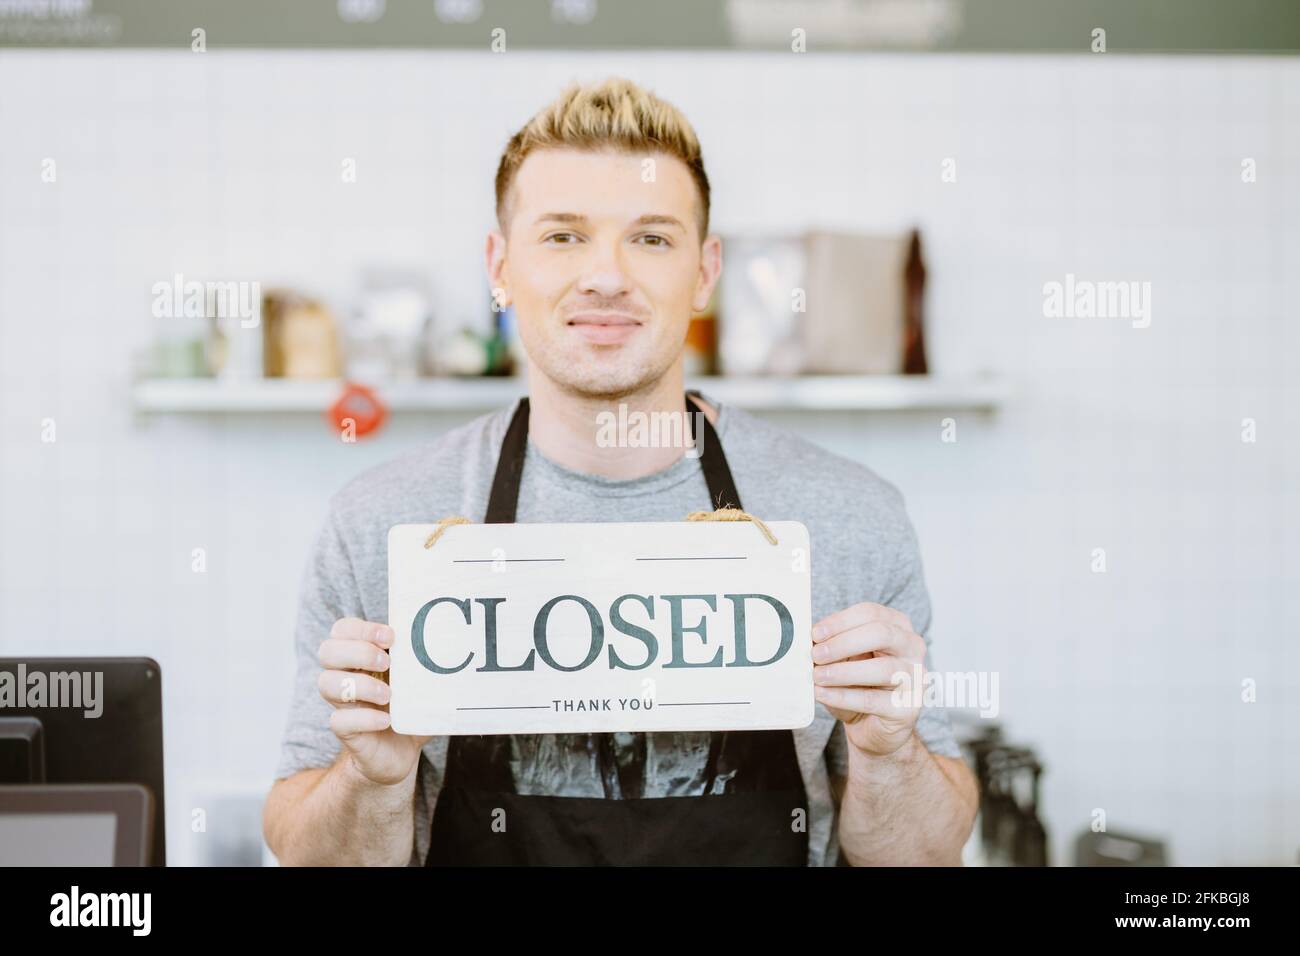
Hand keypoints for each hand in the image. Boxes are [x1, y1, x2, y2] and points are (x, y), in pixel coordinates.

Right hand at [317, 617, 430, 784]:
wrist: (399, 754)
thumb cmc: (409, 710)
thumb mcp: (420, 684)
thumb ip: (430, 665)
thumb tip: (462, 645)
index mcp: (360, 658)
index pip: (343, 629)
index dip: (360, 628)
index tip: (391, 636)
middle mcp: (345, 676)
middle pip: (327, 651)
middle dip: (357, 651)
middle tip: (387, 661)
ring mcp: (343, 704)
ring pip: (325, 683)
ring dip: (360, 684)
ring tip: (388, 694)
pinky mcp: (346, 731)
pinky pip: (338, 720)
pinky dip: (364, 718)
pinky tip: (386, 720)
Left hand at [811, 602, 924, 757]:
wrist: (871, 727)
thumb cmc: (858, 685)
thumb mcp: (844, 659)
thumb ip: (832, 645)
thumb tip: (809, 639)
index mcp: (898, 627)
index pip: (871, 613)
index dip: (840, 621)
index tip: (815, 633)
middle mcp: (913, 648)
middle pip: (882, 634)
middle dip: (843, 643)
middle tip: (816, 654)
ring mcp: (916, 678)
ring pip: (883, 668)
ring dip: (843, 672)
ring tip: (816, 677)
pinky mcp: (909, 708)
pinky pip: (873, 700)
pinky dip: (843, 696)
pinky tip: (822, 694)